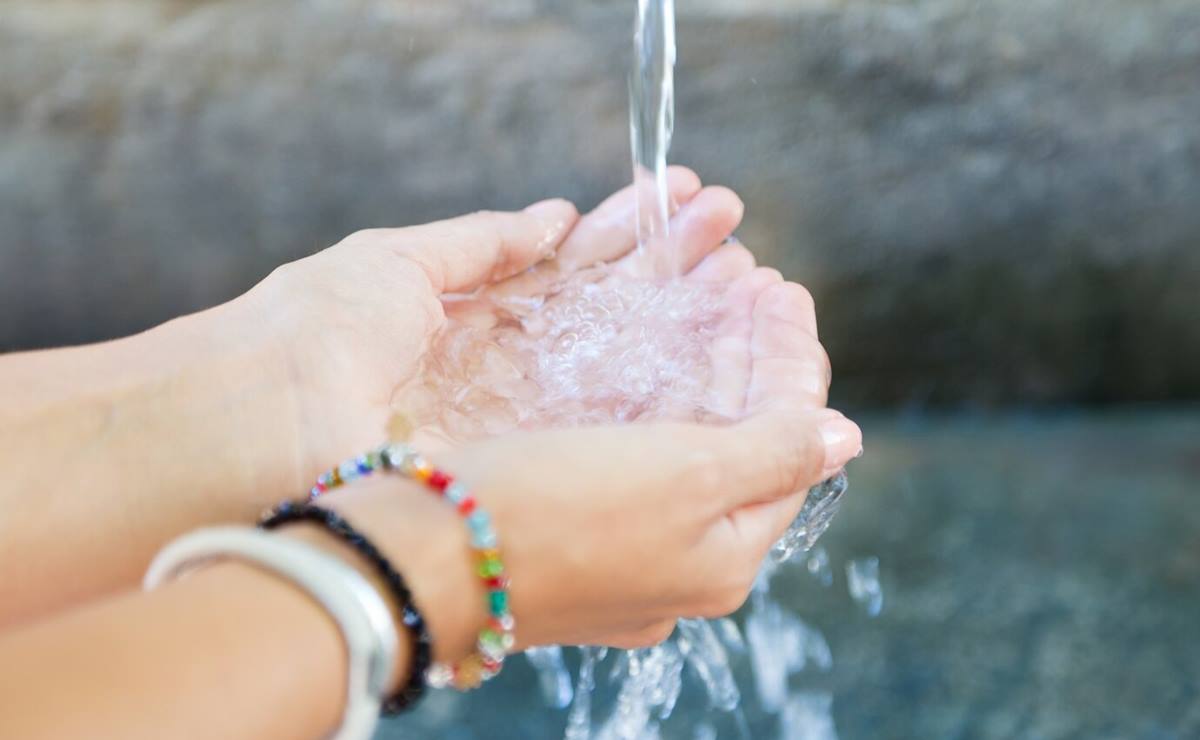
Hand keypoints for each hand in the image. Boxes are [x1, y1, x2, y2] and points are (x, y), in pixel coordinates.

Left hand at [232, 167, 744, 485]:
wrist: (260, 424)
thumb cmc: (314, 330)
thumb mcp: (399, 261)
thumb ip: (484, 243)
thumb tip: (554, 217)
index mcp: (483, 313)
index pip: (580, 264)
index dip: (636, 231)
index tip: (690, 198)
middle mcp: (516, 369)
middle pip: (615, 313)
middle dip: (677, 269)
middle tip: (737, 238)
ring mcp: (528, 417)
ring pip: (628, 364)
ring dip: (688, 320)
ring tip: (749, 279)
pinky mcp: (532, 460)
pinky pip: (613, 420)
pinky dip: (670, 385)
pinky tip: (720, 347)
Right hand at [320, 279, 861, 660]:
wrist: (414, 560)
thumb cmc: (553, 515)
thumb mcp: (686, 478)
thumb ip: (772, 451)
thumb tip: (842, 435)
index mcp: (724, 555)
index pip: (788, 442)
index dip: (791, 358)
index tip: (782, 288)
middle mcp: (679, 558)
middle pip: (736, 438)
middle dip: (745, 352)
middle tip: (750, 278)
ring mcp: (620, 544)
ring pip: (679, 437)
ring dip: (698, 361)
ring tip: (706, 291)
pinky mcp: (567, 523)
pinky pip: (627, 447)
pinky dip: (643, 388)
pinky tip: (640, 345)